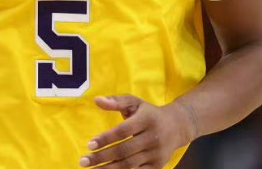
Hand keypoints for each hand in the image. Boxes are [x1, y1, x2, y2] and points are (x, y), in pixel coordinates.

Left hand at [79, 94, 196, 168]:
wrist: (177, 126)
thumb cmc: (149, 112)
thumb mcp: (135, 102)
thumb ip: (116, 101)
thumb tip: (97, 100)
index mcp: (146, 119)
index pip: (123, 131)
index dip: (106, 138)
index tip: (89, 144)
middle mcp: (152, 138)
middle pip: (124, 151)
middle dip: (102, 157)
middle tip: (84, 161)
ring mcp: (156, 154)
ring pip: (130, 166)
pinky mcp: (158, 166)